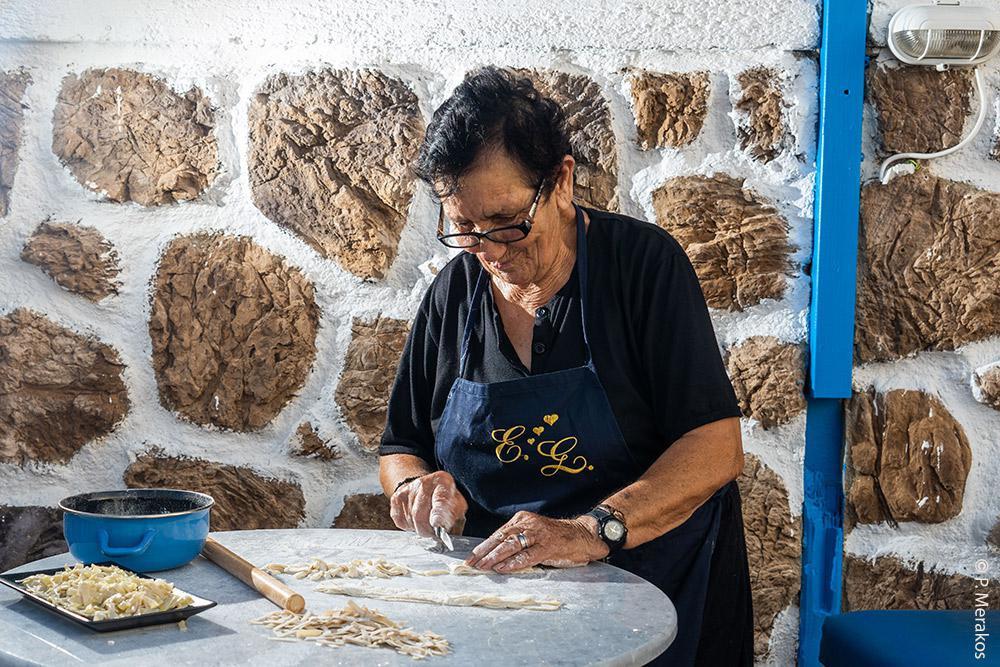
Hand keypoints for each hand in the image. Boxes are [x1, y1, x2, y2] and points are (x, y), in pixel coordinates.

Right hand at [389, 471, 467, 538]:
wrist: (426, 488)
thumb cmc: (445, 501)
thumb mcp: (457, 507)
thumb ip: (454, 521)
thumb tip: (446, 535)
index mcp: (443, 482)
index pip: (440, 500)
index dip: (438, 515)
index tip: (437, 524)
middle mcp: (424, 482)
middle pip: (420, 514)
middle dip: (427, 530)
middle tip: (434, 533)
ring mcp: (408, 490)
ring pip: (411, 519)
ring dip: (419, 528)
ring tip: (426, 523)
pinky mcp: (396, 498)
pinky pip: (400, 521)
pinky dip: (409, 526)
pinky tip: (416, 519)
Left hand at [464, 511, 608, 572]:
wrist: (582, 535)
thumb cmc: (554, 538)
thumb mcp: (532, 534)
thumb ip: (516, 542)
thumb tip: (493, 556)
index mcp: (522, 519)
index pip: (498, 533)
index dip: (484, 546)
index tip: (472, 556)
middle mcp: (528, 524)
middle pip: (501, 538)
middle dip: (484, 552)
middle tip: (472, 563)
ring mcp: (538, 534)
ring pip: (512, 545)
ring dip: (495, 557)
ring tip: (483, 566)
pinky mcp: (548, 546)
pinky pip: (527, 555)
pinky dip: (513, 562)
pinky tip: (503, 568)